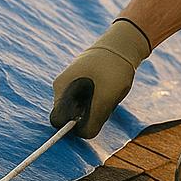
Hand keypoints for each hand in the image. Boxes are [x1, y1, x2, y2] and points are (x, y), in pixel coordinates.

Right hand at [50, 19, 150, 138]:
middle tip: (104, 102)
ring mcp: (71, 82)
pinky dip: (99, 99)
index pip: (58, 120)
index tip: (91, 119)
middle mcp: (62, 86)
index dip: (72, 126)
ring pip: (80, 108)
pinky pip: (87, 99)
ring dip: (95, 107)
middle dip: (87, 115)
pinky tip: (108, 88)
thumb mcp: (105, 99)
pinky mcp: (81, 81)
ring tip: (108, 92)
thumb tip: (84, 135)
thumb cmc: (112, 70)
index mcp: (61, 89)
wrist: (123, 44)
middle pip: (70, 115)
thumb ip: (93, 121)